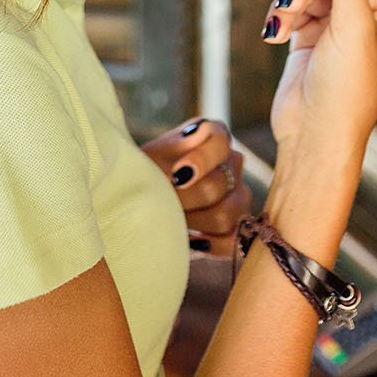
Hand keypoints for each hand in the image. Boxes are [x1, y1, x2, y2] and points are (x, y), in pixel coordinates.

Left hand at [138, 117, 252, 256]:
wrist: (138, 201)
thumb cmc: (144, 174)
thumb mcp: (153, 156)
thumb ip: (177, 146)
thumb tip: (201, 132)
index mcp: (214, 136)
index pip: (221, 143)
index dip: (201, 160)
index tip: (176, 174)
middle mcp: (232, 163)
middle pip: (219, 184)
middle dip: (185, 198)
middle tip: (162, 202)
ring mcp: (238, 195)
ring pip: (227, 215)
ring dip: (193, 221)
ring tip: (171, 218)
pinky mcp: (237, 226)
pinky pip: (233, 240)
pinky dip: (210, 244)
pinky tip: (189, 240)